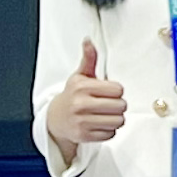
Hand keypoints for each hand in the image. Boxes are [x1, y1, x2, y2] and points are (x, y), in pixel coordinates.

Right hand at [43, 39, 123, 157]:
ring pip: (118, 121)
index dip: (116, 91)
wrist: (55, 119)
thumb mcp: (80, 76)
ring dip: (115, 119)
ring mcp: (81, 121)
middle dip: (118, 106)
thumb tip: (88, 40)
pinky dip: (108, 131)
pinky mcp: (84, 136)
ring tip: (104, 115)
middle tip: (107, 104)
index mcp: (82, 87)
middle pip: (121, 106)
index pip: (119, 90)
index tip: (107, 92)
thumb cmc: (73, 95)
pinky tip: (98, 124)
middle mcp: (80, 104)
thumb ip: (89, 58)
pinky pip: (111, 134)